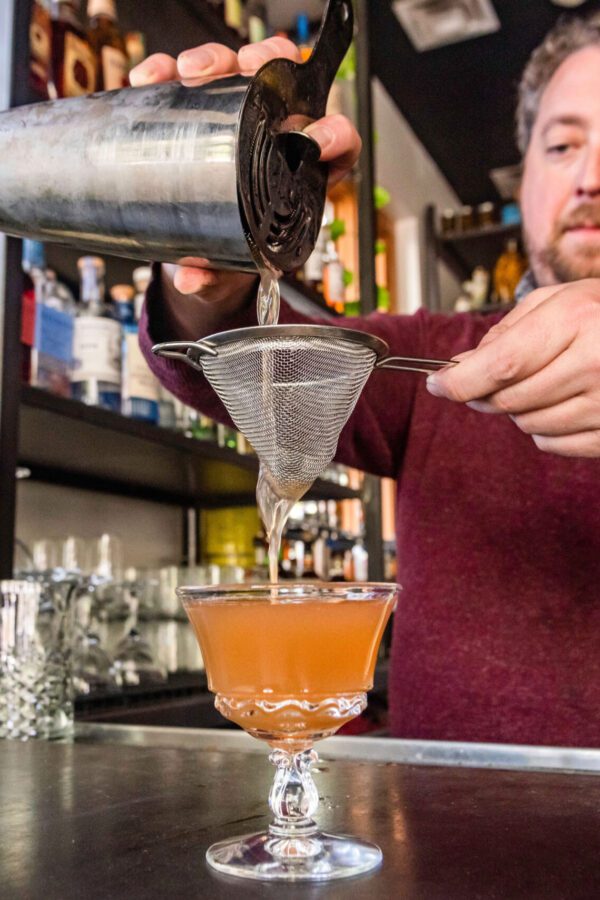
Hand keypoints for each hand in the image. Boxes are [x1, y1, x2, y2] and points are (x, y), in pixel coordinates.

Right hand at [130, 38, 360, 296]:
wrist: (204, 252)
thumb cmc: (234, 255)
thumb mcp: (229, 267)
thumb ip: (214, 274)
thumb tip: (191, 276)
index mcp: (302, 174)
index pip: (336, 142)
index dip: (334, 134)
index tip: (315, 139)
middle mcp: (275, 136)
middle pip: (285, 86)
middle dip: (266, 69)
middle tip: (244, 75)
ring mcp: (238, 118)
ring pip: (238, 70)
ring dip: (214, 61)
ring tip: (188, 72)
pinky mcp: (201, 110)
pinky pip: (189, 80)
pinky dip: (167, 72)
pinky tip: (151, 78)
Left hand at [426, 279, 599, 457]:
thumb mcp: (561, 300)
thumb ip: (507, 332)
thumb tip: (461, 367)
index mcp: (578, 320)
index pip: (501, 366)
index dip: (460, 381)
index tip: (437, 384)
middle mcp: (596, 362)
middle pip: (510, 399)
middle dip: (489, 393)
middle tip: (492, 380)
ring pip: (529, 425)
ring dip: (521, 410)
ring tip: (545, 382)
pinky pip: (554, 445)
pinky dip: (546, 430)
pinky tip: (564, 403)